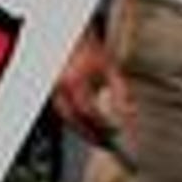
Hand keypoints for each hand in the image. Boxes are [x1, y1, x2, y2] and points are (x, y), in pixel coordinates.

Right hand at [49, 27, 131, 148]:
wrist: (70, 37)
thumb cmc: (89, 50)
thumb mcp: (110, 67)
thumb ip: (121, 91)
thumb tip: (129, 113)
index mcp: (74, 82)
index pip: (88, 112)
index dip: (103, 125)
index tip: (116, 131)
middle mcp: (60, 89)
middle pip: (73, 120)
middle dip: (89, 134)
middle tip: (106, 144)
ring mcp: (53, 91)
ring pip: (65, 117)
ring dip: (81, 129)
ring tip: (97, 138)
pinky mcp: (52, 91)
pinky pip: (62, 111)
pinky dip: (74, 120)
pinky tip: (86, 124)